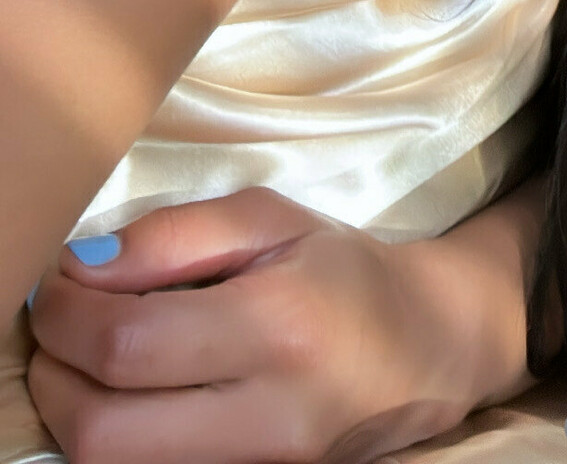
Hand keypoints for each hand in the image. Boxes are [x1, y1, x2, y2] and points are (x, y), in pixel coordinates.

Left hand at [26, 186, 482, 462]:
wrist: (425, 348)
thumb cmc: (342, 270)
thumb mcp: (269, 219)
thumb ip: (174, 236)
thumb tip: (81, 266)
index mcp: (277, 327)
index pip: (126, 344)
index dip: (64, 314)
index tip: (55, 279)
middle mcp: (267, 415)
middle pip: (103, 434)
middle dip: (53, 376)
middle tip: (58, 324)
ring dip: (74, 412)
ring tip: (87, 356)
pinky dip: (117, 434)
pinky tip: (127, 391)